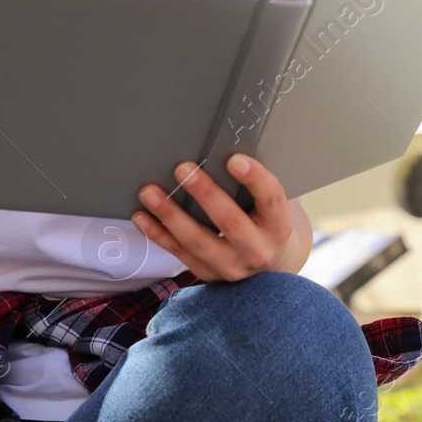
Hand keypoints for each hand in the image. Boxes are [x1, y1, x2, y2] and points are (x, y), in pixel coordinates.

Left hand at [133, 153, 311, 281]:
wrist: (272, 268)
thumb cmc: (268, 223)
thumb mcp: (273, 207)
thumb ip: (256, 187)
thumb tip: (224, 147)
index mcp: (279, 227)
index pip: (271, 200)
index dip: (255, 179)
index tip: (235, 159)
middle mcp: (257, 250)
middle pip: (230, 221)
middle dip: (204, 193)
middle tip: (182, 168)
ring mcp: (231, 266)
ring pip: (197, 241)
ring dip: (170, 214)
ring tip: (150, 192)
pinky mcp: (208, 274)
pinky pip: (179, 253)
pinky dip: (158, 234)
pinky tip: (142, 216)